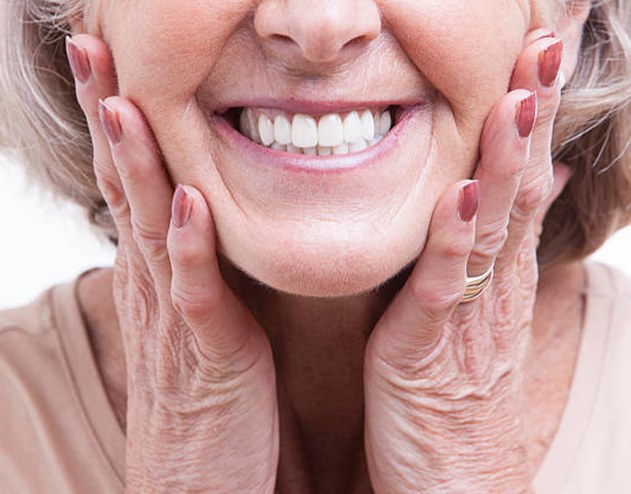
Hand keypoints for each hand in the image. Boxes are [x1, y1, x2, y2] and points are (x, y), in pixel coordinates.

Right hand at [66, 35, 277, 492]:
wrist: (197, 480)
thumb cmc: (205, 396)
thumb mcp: (195, 317)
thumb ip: (194, 267)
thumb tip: (197, 214)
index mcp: (158, 275)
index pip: (130, 184)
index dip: (118, 122)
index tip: (112, 63)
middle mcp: (154, 287)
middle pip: (124, 189)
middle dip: (108, 117)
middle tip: (93, 49)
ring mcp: (175, 321)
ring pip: (148, 230)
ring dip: (135, 166)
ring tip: (124, 102)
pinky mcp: (207, 358)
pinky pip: (195, 295)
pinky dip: (189, 248)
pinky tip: (187, 202)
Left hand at [364, 30, 568, 492]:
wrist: (453, 486)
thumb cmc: (455, 399)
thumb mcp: (478, 319)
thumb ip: (491, 257)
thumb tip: (523, 194)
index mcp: (495, 279)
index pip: (517, 184)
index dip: (526, 122)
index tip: (534, 61)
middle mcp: (490, 290)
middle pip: (515, 191)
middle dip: (528, 119)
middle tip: (542, 48)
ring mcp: (466, 319)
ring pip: (491, 228)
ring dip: (506, 162)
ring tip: (518, 98)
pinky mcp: (429, 351)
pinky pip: (444, 288)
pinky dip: (455, 240)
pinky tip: (464, 194)